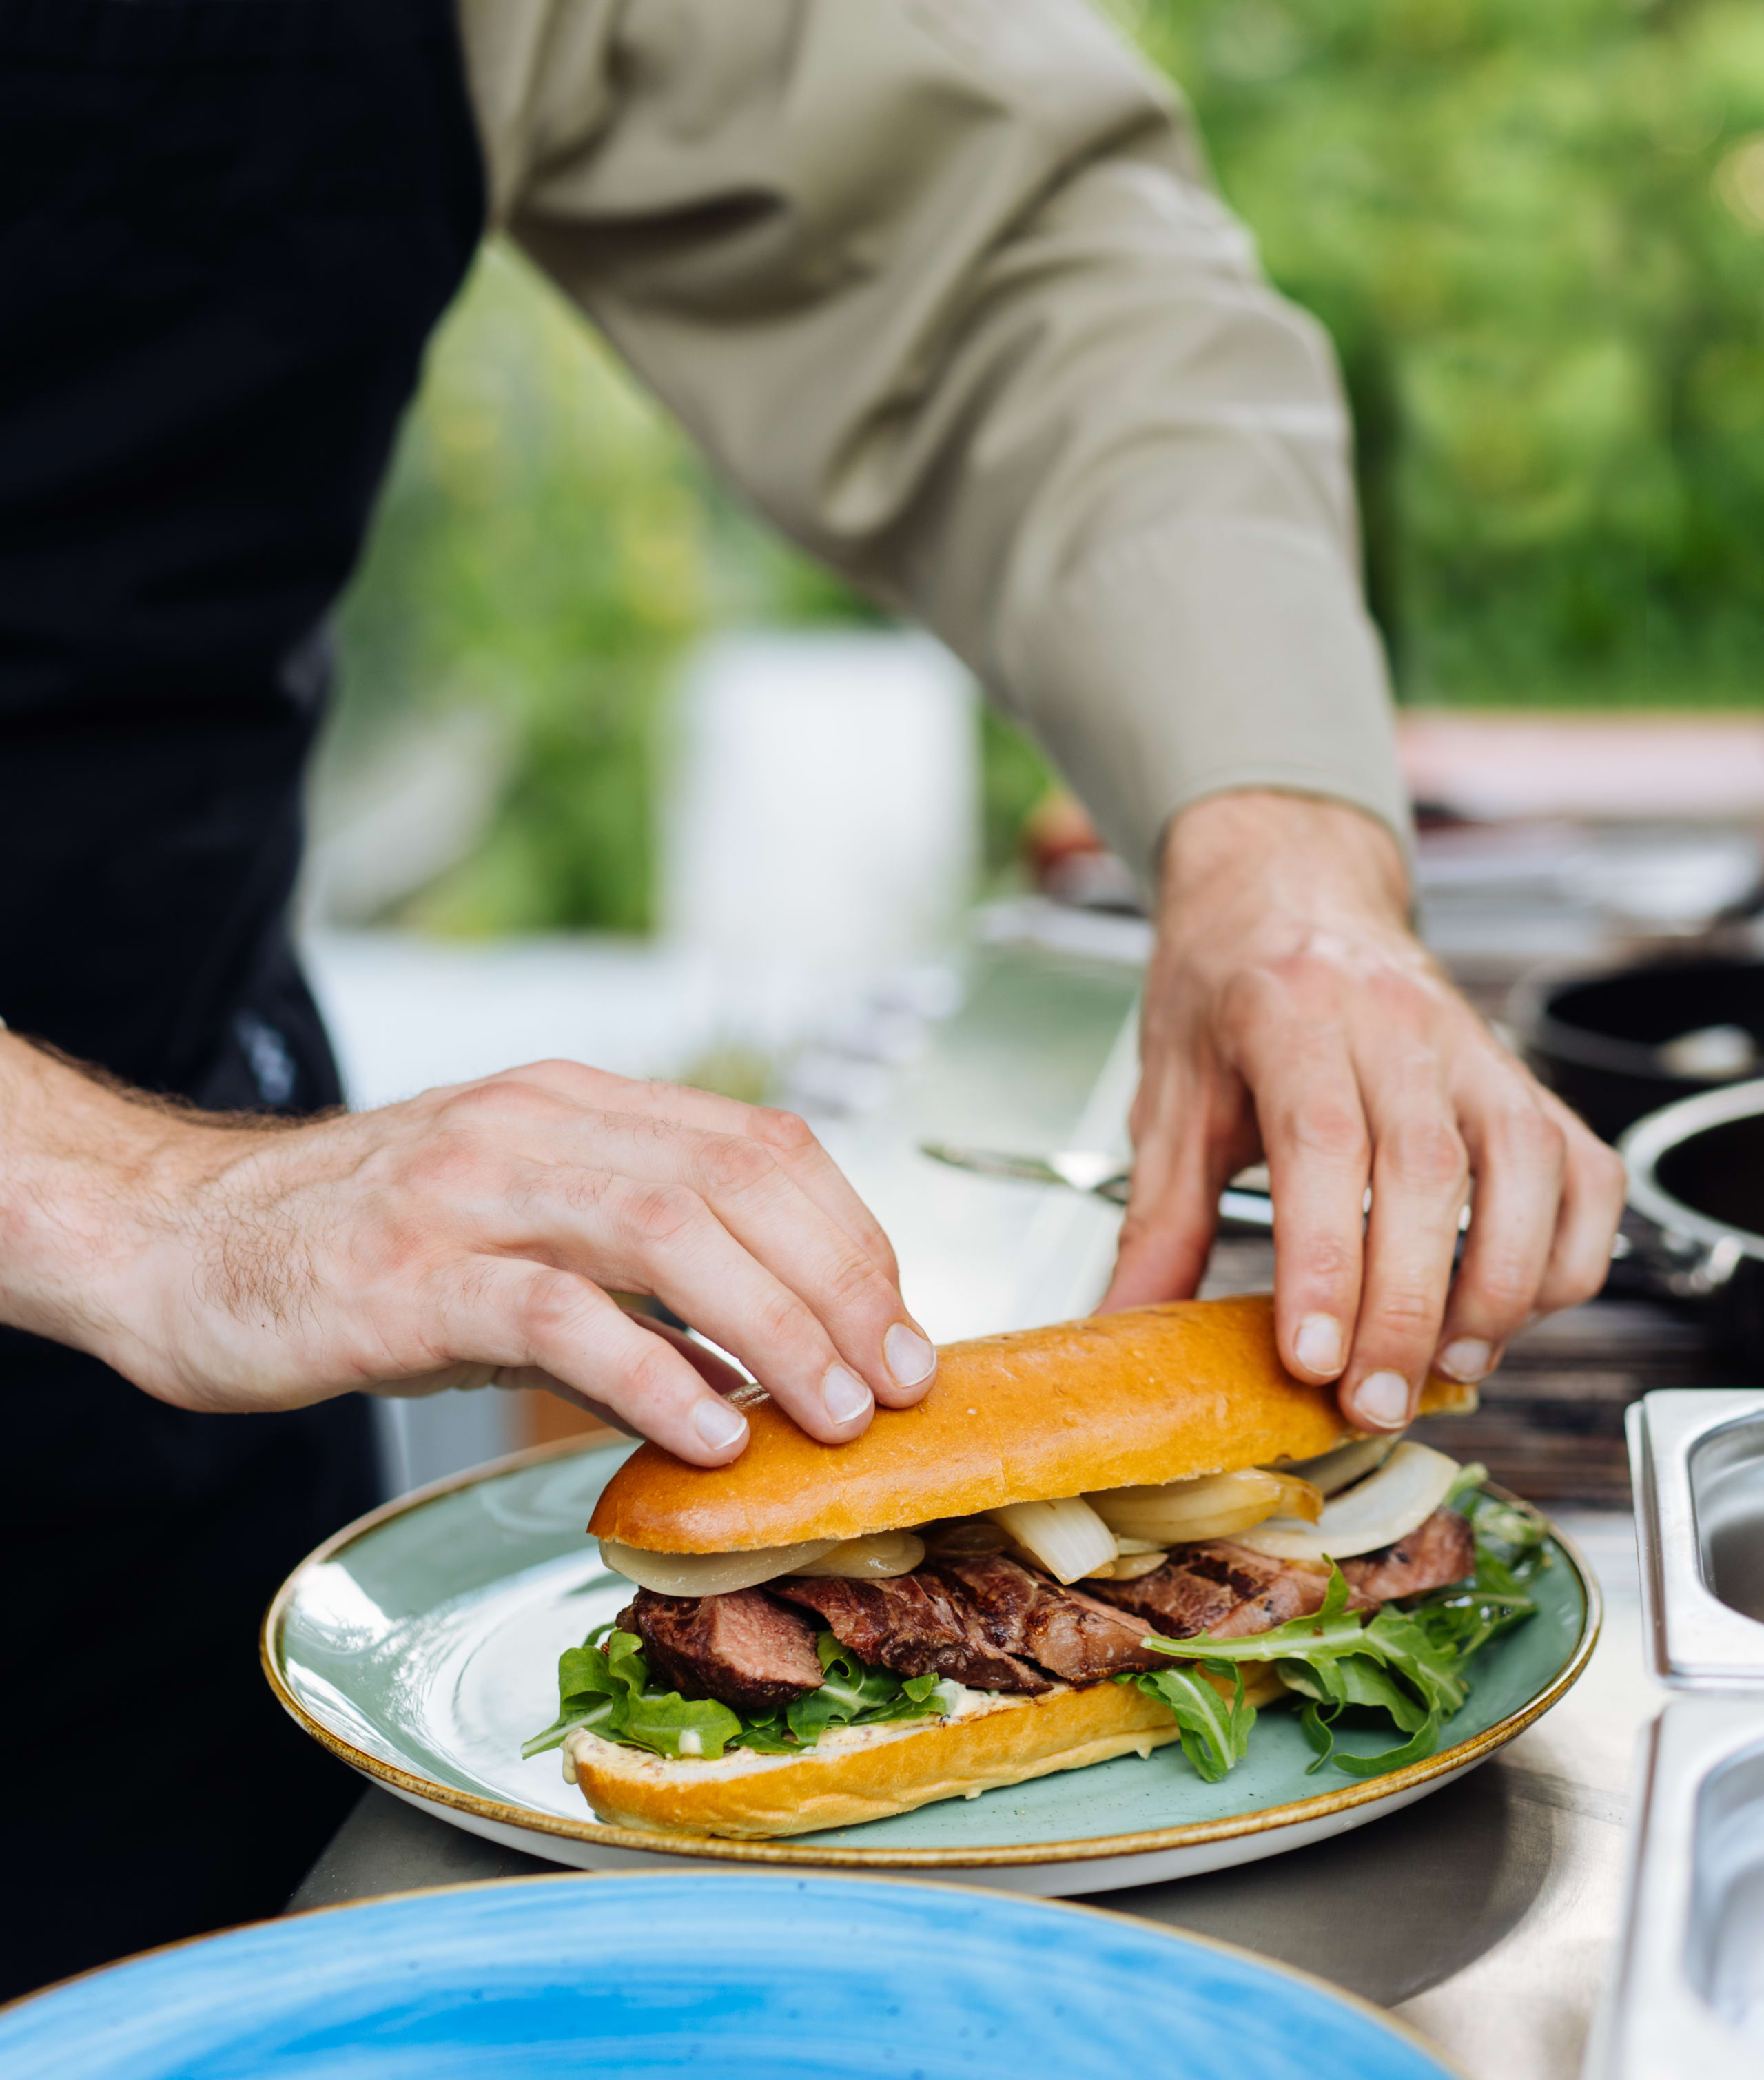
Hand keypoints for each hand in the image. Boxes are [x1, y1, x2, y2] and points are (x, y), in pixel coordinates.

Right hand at [0, 1034, 936, 1464]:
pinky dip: (652, 1372)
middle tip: (896, 1386)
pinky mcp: (409, 1276)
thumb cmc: (359, 1250)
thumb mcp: (515, 1232)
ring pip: (668, 1231)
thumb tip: (762, 1365)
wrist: (179, 1244)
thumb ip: (632, 1279)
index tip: (903, 1329)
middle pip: (739, 1178)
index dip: (853, 1235)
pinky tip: (706, 1433)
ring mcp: (471, 1193)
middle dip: (843, 1285)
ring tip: (831, 1414)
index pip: (761, 1143)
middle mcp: (536, 1126)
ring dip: (775, 1326)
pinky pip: (558, 1312)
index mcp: (578, 1104)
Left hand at [1099, 790, 1624, 1429]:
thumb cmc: (1225, 986)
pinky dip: (1568, 1250)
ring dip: (1501, 1284)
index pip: (1321, 1141)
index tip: (1313, 1356)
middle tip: (1377, 1400)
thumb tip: (1121, 1330)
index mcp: (1288, 1013)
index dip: (1324, 1258)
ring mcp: (1472, 1047)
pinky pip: (1582, 1167)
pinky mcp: (1522, 1077)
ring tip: (1456, 1366)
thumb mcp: (1168, 1092)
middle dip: (1408, 1306)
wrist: (1286, 885)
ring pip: (1523, 1164)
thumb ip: (1156, 1221)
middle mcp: (1394, 1022)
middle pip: (1424, 1170)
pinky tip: (1518, 1308)